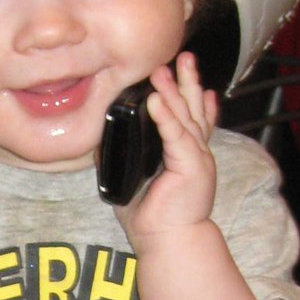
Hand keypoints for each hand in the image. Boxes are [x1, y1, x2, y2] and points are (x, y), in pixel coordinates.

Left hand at [116, 53, 218, 245]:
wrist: (169, 242)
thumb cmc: (153, 218)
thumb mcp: (134, 180)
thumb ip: (125, 157)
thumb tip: (102, 140)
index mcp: (186, 157)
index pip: (193, 121)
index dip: (192, 98)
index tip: (189, 77)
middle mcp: (195, 154)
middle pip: (193, 110)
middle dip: (188, 82)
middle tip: (184, 57)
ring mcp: (196, 159)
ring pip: (184, 117)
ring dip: (173, 92)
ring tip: (163, 69)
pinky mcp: (191, 166)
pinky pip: (176, 135)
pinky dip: (166, 117)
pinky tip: (158, 100)